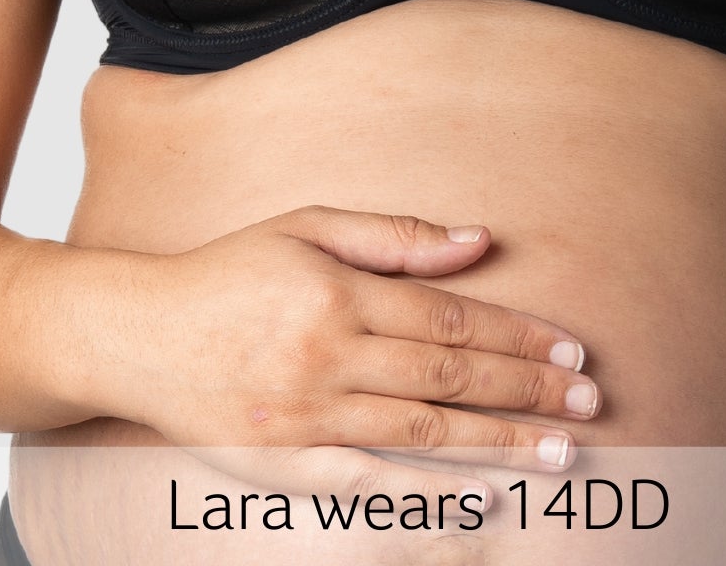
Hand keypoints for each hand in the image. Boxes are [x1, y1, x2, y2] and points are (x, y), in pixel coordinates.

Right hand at [89, 205, 600, 506]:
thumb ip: (395, 235)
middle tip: (588, 404)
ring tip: (559, 454)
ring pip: (421, 434)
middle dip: (525, 391)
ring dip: (498, 444)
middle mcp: (327, 356)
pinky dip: (429, 495)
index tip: (570, 350)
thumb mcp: (308, 227)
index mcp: (337, 293)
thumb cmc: (231, 271)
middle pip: (447, 378)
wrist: (138, 333)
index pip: (449, 318)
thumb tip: (478, 239)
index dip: (515, 335)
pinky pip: (370, 485)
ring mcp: (307, 417)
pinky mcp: (286, 465)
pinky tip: (481, 498)